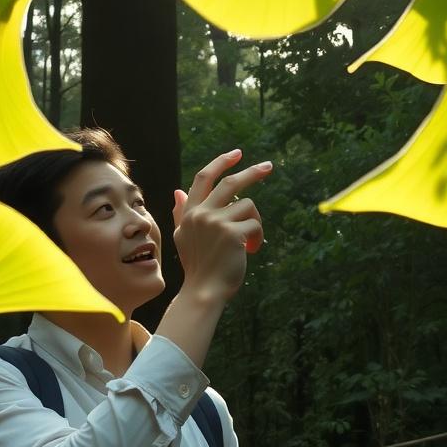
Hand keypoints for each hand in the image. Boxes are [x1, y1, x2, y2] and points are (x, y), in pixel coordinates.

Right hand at [171, 149, 270, 302]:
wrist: (203, 292)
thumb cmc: (197, 266)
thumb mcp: (183, 237)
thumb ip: (181, 213)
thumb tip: (177, 191)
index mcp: (190, 212)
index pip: (204, 178)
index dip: (221, 162)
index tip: (237, 154)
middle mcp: (202, 213)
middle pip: (230, 182)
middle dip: (252, 172)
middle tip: (269, 166)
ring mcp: (216, 222)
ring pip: (247, 206)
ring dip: (254, 222)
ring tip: (249, 242)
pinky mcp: (232, 233)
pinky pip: (255, 225)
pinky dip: (257, 237)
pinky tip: (251, 251)